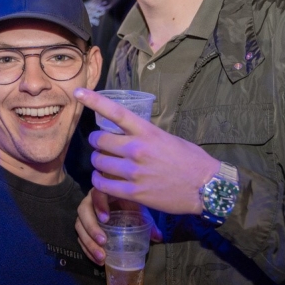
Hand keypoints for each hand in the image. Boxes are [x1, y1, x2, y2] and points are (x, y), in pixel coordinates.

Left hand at [74, 88, 220, 216]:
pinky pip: (102, 185)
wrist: (206, 188)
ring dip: (98, 163)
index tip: (78, 92)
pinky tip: (104, 180)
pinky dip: (99, 182)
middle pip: (99, 140)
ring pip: (98, 163)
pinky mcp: (134, 192)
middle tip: (103, 146)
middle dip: (98, 142)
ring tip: (105, 164)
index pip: (116, 112)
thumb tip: (126, 133)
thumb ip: (145, 135)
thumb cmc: (190, 160)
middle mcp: (138, 149)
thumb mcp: (167, 138)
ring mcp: (134, 171)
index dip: (94, 101)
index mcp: (147, 132)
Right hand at [75, 189, 160, 265]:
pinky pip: (80, 237)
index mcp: (103, 191)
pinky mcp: (83, 226)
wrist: (121, 202)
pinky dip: (87, 249)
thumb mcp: (137, 207)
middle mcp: (90, 200)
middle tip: (103, 242)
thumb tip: (158, 237)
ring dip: (88, 242)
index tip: (106, 219)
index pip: (96, 193)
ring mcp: (85, 214)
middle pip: (83, 211)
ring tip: (101, 257)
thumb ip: (146, 220)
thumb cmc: (129, 202)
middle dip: (91, 228)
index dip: (99, 205)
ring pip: (79, 226)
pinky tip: (97, 260)